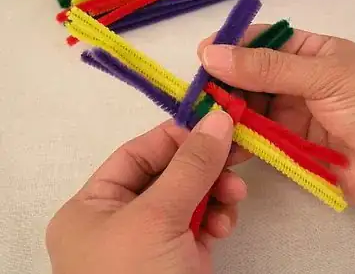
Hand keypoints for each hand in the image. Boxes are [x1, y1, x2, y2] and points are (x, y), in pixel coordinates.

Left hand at [46, 111, 246, 273]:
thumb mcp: (157, 218)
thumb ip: (190, 166)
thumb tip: (219, 117)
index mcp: (94, 206)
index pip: (138, 154)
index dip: (177, 136)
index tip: (216, 124)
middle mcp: (121, 219)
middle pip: (169, 174)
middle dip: (205, 166)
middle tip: (240, 153)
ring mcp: (154, 239)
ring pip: (192, 197)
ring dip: (217, 191)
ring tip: (235, 195)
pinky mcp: (181, 257)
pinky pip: (203, 222)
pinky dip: (219, 217)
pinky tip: (227, 223)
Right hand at [198, 26, 354, 249]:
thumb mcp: (324, 75)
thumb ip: (268, 67)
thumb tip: (212, 52)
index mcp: (310, 53)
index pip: (262, 41)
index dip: (231, 45)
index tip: (201, 55)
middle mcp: (297, 81)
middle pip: (250, 78)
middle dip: (225, 85)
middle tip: (197, 98)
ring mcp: (292, 115)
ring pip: (250, 110)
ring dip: (228, 115)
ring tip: (204, 124)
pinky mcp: (290, 148)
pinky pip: (258, 140)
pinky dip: (241, 143)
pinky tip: (224, 146)